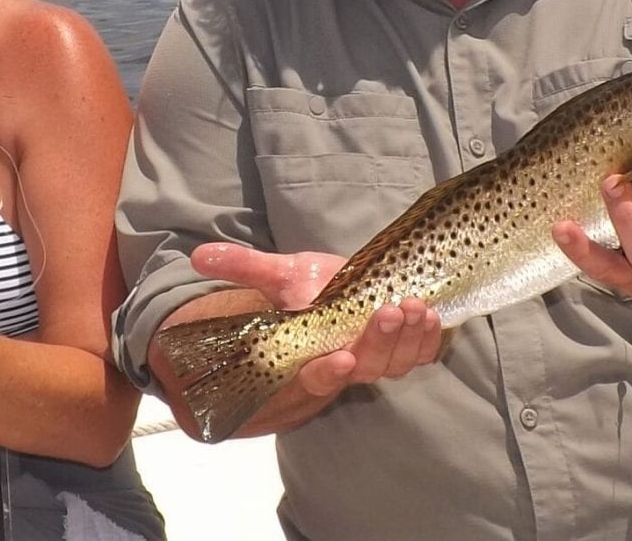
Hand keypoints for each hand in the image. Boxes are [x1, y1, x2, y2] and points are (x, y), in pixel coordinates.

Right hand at [190, 242, 445, 394]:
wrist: (352, 285)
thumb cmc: (315, 284)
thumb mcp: (280, 272)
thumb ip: (244, 267)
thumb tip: (199, 256)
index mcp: (315, 352)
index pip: (318, 375)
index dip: (329, 374)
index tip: (340, 358)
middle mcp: (351, 362)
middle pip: (368, 366)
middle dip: (381, 342)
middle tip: (388, 312)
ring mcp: (383, 358)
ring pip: (399, 362)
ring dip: (409, 337)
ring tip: (414, 306)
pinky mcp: (411, 347)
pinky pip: (423, 352)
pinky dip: (430, 337)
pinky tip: (431, 314)